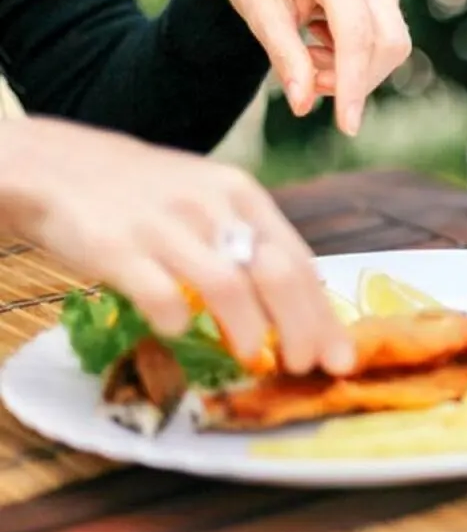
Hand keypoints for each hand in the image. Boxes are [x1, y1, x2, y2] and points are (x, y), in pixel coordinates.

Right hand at [0, 118, 352, 374]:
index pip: (299, 261)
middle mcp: (212, 206)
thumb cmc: (149, 194)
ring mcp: (166, 226)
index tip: (338, 355)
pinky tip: (178, 332)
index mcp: (242, 196)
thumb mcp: (210, 200)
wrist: (62, 165)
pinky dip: (175, 320)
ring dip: (251, 330)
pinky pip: (159, 293)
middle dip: (301, 328)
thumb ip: (248, 243)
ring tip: (256, 358)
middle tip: (305, 366)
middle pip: (277, 274)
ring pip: (228, 284)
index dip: (323, 314)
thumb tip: (297, 308)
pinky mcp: (118, 247)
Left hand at [207, 0, 412, 136]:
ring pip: (391, 47)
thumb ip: (286, 59)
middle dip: (354, 79)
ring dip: (353, 70)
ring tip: (310, 57)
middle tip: (310, 82)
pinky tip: (322, 44)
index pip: (357, 35)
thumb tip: (304, 106)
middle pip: (386, 45)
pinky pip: (386, 41)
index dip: (353, 84)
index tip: (347, 127)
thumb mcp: (259, 16)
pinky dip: (356, 58)